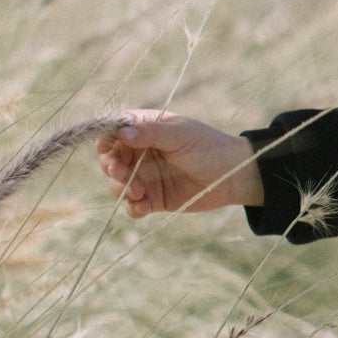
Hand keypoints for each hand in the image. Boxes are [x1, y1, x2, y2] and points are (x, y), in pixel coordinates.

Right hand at [96, 110, 265, 217]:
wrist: (232, 175)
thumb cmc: (207, 146)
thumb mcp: (179, 135)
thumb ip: (150, 133)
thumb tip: (122, 132)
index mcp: (145, 129)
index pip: (114, 132)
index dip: (106, 140)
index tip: (106, 149)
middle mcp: (140, 152)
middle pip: (110, 160)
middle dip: (111, 167)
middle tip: (120, 173)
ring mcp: (146, 176)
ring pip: (118, 184)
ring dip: (121, 189)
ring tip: (139, 192)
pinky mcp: (154, 198)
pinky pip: (134, 205)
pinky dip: (133, 207)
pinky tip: (143, 207)